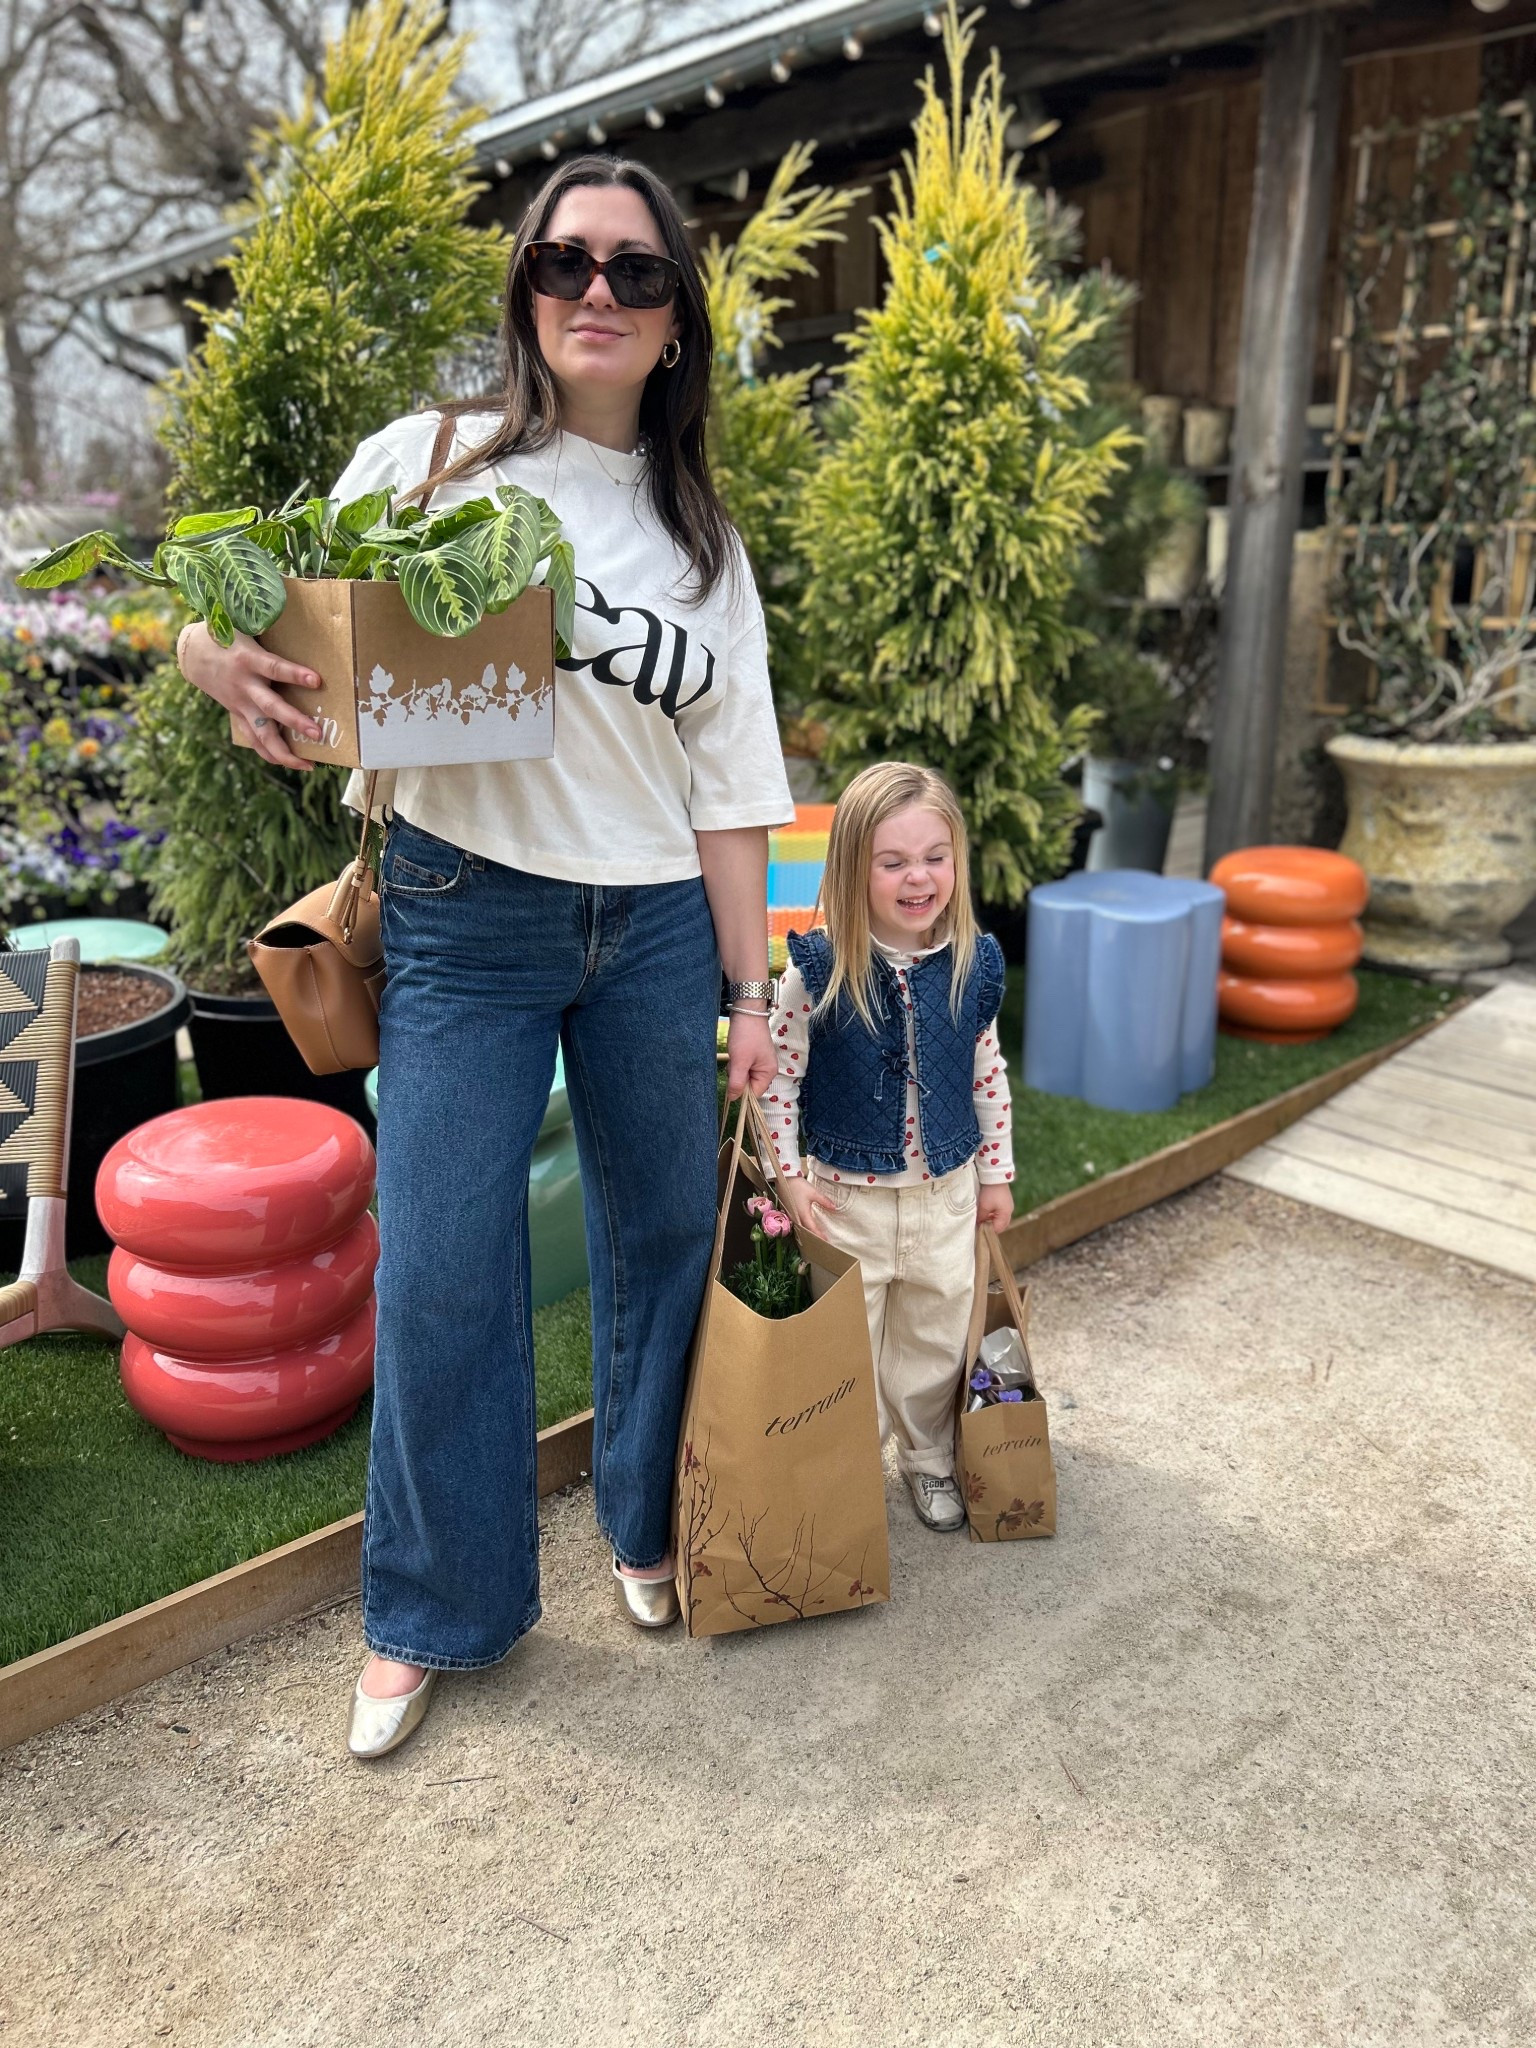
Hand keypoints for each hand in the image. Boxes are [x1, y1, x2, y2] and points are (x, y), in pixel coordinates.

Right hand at [178, 620, 324, 772]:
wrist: (192, 652)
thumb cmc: (226, 634)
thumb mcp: (244, 625)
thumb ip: (268, 624)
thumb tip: (301, 609)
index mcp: (248, 659)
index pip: (275, 668)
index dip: (295, 674)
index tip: (317, 680)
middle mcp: (244, 685)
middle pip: (271, 708)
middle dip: (295, 721)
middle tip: (318, 732)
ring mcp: (240, 703)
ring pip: (262, 733)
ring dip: (285, 751)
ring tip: (308, 764)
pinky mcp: (238, 714)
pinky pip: (255, 739)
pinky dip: (272, 753)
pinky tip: (293, 763)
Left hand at [725, 1009, 774, 1100]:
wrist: (747, 1011)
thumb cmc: (746, 1036)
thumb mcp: (739, 1061)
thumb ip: (736, 1083)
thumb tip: (732, 1099)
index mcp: (768, 1073)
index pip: (754, 1093)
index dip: (742, 1091)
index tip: (732, 1081)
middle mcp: (766, 1069)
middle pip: (748, 1085)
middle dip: (737, 1077)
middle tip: (734, 1063)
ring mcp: (759, 1062)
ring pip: (743, 1076)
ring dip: (735, 1069)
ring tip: (735, 1055)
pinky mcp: (752, 1056)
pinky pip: (742, 1067)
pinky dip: (736, 1062)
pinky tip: (735, 1052)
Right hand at [777, 1174, 836, 1240]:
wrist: (784, 1178)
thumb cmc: (799, 1186)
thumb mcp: (813, 1193)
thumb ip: (824, 1201)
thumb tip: (834, 1208)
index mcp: (803, 1214)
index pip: (812, 1228)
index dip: (819, 1235)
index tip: (825, 1241)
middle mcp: (796, 1217)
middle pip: (805, 1230)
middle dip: (813, 1236)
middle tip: (821, 1240)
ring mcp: (790, 1214)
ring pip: (800, 1226)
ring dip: (807, 1231)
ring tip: (815, 1234)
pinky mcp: (788, 1211)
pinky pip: (796, 1221)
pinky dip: (802, 1225)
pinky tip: (806, 1224)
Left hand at [977, 1182, 1013, 1234]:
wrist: (995, 1176)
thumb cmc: (990, 1192)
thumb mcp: (984, 1206)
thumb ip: (981, 1218)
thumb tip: (979, 1225)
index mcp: (1006, 1214)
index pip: (998, 1229)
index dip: (988, 1231)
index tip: (979, 1229)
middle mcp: (1009, 1212)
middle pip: (1001, 1225)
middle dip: (991, 1227)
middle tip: (981, 1225)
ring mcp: (1008, 1206)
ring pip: (1001, 1219)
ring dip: (992, 1220)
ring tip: (983, 1218)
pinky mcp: (1006, 1202)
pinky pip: (1001, 1213)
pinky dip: (994, 1215)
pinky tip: (987, 1212)